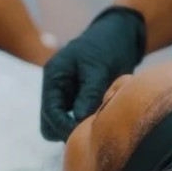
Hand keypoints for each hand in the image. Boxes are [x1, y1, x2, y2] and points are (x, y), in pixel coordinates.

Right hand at [41, 6, 146, 141]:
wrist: (121, 35)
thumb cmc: (108, 46)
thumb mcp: (99, 69)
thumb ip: (88, 94)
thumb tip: (78, 122)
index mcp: (54, 76)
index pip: (50, 112)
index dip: (64, 127)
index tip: (83, 136)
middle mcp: (56, 87)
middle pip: (52, 122)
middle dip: (68, 131)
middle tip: (92, 134)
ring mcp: (68, 94)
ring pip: (65, 123)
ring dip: (78, 128)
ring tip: (99, 126)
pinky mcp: (80, 98)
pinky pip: (79, 118)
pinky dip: (88, 122)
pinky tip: (103, 120)